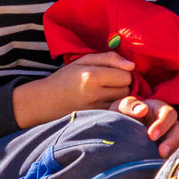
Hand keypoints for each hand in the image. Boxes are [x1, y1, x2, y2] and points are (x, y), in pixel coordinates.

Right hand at [13, 51, 134, 129]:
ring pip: (123, 102)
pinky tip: (103, 103)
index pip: (126, 76)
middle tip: (108, 83)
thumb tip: (132, 65)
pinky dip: (114, 107)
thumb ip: (109, 58)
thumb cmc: (66, 77)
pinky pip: (116, 113)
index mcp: (92, 77)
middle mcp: (95, 95)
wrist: (46, 101)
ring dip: (119, 97)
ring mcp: (95, 110)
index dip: (123, 72)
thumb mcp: (84, 60)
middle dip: (122, 85)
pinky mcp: (95, 120)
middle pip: (126, 90)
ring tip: (105, 93)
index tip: (113, 72)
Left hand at [117, 94, 178, 156]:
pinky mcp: (164, 151)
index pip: (169, 114)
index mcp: (159, 109)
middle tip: (161, 152)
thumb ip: (129, 105)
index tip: (151, 135)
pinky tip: (157, 166)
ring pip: (178, 145)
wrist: (118, 129)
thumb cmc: (123, 114)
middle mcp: (167, 124)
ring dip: (171, 152)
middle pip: (178, 130)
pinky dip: (166, 161)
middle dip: (172, 141)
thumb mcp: (122, 106)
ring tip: (160, 161)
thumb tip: (142, 110)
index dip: (163, 124)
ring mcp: (167, 138)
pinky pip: (170, 156)